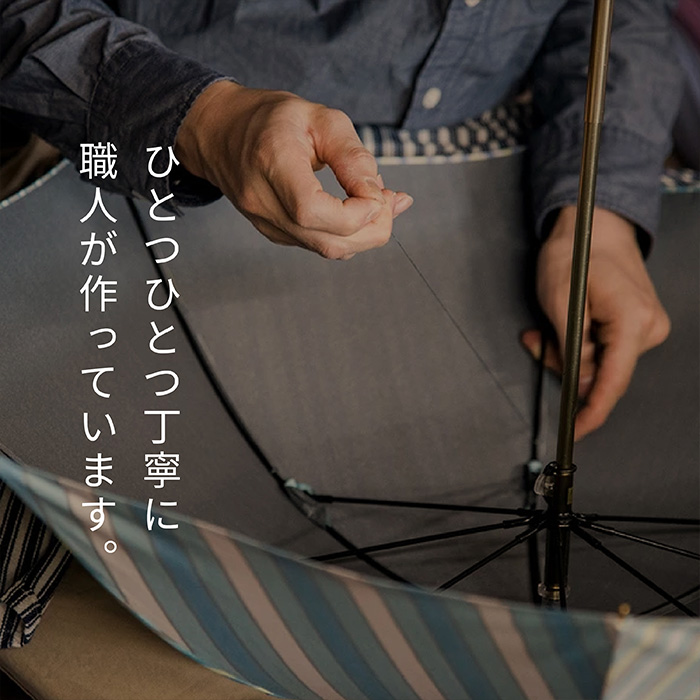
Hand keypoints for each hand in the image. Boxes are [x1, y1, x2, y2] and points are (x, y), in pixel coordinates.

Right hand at [174, 80, 412, 259]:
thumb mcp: (319, 117)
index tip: (378, 193)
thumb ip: (352, 156)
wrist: (221, 133)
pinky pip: (319, 244)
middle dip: (372, 229)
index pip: (312, 210)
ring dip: (364, 233)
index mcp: (271, 162)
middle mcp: (263, 201)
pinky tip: (358, 210)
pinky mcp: (275, 233)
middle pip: (326, 240)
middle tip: (390, 201)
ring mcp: (266, 223)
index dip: (354, 213)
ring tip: (378, 202)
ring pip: (326, 249)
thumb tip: (379, 196)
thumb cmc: (271, 119)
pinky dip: (347, 234)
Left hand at [521, 206, 669, 439]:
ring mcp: (645, 327)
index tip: (574, 432)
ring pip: (599, 363)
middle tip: (536, 341)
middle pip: (602, 373)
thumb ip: (572, 349)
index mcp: (632, 321)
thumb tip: (581, 388)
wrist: (593, 227)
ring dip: (566, 352)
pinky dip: (577, 344)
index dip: (592, 410)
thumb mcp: (561, 302)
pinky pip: (603, 350)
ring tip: (544, 328)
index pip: (613, 381)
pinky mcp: (635, 327)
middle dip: (564, 365)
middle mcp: (648, 328)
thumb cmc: (575, 254)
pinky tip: (562, 326)